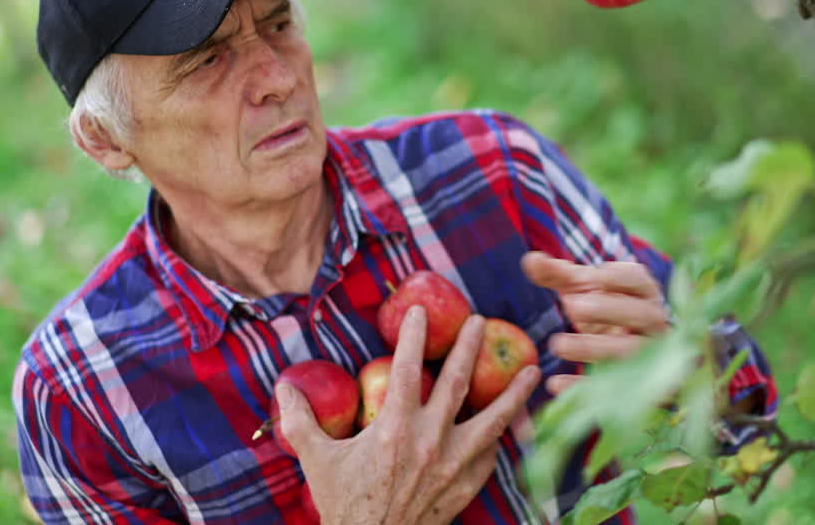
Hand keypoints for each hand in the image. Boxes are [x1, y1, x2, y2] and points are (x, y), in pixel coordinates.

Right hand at [275, 306, 540, 524]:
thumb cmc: (344, 504)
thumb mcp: (316, 460)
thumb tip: (283, 388)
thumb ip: (300, 421)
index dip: (411, 336)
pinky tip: (509, 424)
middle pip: (457, 382)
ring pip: (492, 420)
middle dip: (469, 347)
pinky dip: (500, 438)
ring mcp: (453, 464)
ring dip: (513, 392)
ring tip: (531, 369)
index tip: (418, 311)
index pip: (404, 369)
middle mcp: (430, 440)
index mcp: (393, 428)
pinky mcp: (466, 486)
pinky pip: (490, 456)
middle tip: (481, 320)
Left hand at [521, 251, 668, 394]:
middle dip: (608, 309)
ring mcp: (651, 356)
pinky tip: (554, 384)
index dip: (620, 277)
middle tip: (572, 305)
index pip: (640, 279)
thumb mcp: (582, 290)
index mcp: (644, 293)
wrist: (627, 353)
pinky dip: (584, 386)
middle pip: (641, 314)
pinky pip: (614, 388)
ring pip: (630, 352)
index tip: (595, 274)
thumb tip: (530, 260)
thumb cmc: (605, 310)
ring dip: (594, 348)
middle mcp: (653, 323)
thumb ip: (558, 274)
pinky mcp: (638, 386)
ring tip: (557, 344)